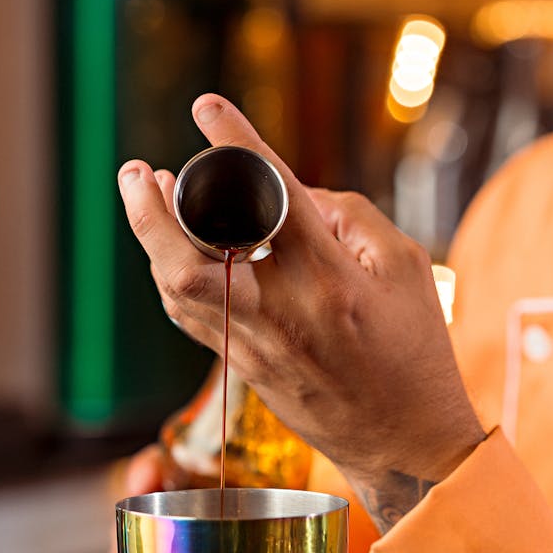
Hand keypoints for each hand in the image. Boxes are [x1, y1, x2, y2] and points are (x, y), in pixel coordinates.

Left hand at [117, 95, 483, 528]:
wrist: (403, 444)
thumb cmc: (414, 355)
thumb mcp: (406, 269)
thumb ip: (350, 218)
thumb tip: (296, 192)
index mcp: (327, 281)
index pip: (270, 198)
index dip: (235, 145)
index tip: (207, 108)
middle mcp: (281, 314)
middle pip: (188, 263)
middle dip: (149, 212)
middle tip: (138, 171)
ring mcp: (256, 348)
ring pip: (178, 293)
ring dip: (152, 241)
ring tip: (148, 195)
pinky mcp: (245, 371)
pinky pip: (192, 319)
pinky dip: (172, 278)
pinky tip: (172, 251)